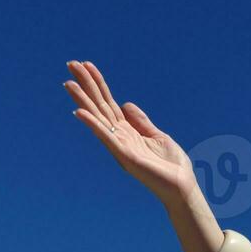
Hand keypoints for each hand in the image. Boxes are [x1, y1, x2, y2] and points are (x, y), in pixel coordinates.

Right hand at [63, 60, 197, 203]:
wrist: (181, 187)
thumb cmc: (171, 166)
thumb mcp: (157, 136)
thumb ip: (141, 121)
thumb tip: (126, 104)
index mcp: (127, 131)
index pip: (108, 103)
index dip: (98, 84)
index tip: (86, 65)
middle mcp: (120, 137)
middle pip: (99, 106)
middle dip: (86, 85)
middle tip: (71, 64)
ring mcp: (121, 147)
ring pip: (98, 118)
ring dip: (82, 101)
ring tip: (68, 84)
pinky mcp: (126, 157)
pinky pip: (106, 137)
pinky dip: (93, 124)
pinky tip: (79, 112)